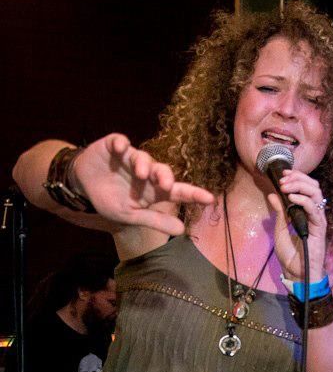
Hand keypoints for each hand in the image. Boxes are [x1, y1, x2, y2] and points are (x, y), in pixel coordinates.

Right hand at [72, 134, 213, 235]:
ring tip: (140, 173)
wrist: (84, 185)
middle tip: (166, 184)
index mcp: (153, 190)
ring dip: (143, 163)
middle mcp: (146, 172)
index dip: (193, 194)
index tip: (210, 199)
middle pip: (162, 170)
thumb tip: (182, 230)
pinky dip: (121, 143)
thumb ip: (155, 220)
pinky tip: (121, 148)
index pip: (177, 191)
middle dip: (165, 176)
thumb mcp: (131, 215)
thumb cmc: (112, 200)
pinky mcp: (113, 146)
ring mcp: (131, 157)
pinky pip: (119, 141)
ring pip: (142, 156)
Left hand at [267, 169, 327, 280]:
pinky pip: (314, 209)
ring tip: (286, 187)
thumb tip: (272, 195)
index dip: (296, 178)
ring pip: (316, 194)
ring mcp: (318, 220)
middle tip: (283, 179)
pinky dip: (303, 201)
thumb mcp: (280, 230)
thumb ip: (279, 213)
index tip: (282, 174)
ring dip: (300, 187)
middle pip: (313, 187)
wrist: (296, 273)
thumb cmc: (290, 255)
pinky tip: (292, 199)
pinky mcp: (320, 228)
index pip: (306, 188)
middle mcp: (315, 214)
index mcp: (306, 212)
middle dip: (298, 179)